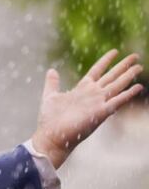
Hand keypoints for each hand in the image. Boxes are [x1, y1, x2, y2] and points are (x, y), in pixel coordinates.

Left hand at [31, 50, 143, 168]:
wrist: (51, 136)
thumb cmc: (50, 120)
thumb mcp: (50, 96)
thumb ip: (52, 83)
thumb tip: (51, 70)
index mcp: (82, 89)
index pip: (97, 71)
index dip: (105, 61)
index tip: (115, 51)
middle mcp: (92, 94)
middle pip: (111, 76)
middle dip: (123, 66)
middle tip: (136, 55)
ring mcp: (97, 103)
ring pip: (116, 86)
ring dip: (128, 76)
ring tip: (139, 66)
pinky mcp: (100, 113)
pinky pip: (117, 102)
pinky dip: (128, 94)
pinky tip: (138, 87)